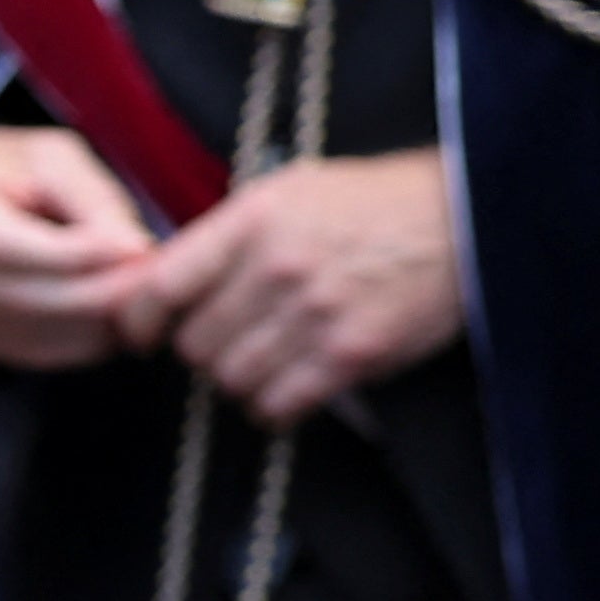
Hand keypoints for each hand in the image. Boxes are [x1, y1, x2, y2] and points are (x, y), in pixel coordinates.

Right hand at [0, 127, 158, 369]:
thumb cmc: (14, 165)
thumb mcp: (53, 157)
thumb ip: (92, 200)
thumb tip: (132, 251)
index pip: (0, 245)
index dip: (71, 256)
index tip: (136, 249)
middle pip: (10, 296)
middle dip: (91, 296)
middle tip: (151, 286)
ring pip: (20, 331)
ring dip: (88, 326)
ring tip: (137, 302)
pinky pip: (20, 350)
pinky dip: (73, 345)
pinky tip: (109, 325)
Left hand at [116, 148, 461, 423]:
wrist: (463, 216)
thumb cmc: (368, 202)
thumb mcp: (284, 192)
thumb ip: (224, 235)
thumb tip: (162, 276)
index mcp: (250, 221)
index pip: (160, 285)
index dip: (135, 319)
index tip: (139, 334)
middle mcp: (276, 268)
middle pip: (194, 343)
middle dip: (197, 351)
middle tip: (218, 346)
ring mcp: (316, 313)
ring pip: (232, 378)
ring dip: (235, 381)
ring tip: (253, 367)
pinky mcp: (354, 353)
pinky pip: (282, 402)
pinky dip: (271, 408)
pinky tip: (279, 396)